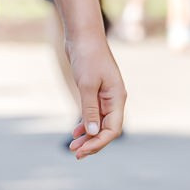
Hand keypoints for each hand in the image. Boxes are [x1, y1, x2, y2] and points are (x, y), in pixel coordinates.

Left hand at [65, 34, 126, 158]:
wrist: (83, 36)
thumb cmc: (87, 57)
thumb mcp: (87, 84)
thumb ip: (89, 109)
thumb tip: (92, 132)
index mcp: (117, 98)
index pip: (112, 129)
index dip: (98, 142)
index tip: (82, 151)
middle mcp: (114, 99)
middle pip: (106, 129)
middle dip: (92, 143)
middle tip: (75, 153)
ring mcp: (105, 96)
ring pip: (99, 123)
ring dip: (87, 136)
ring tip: (73, 147)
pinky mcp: (96, 92)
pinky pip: (93, 114)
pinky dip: (85, 124)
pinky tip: (75, 132)